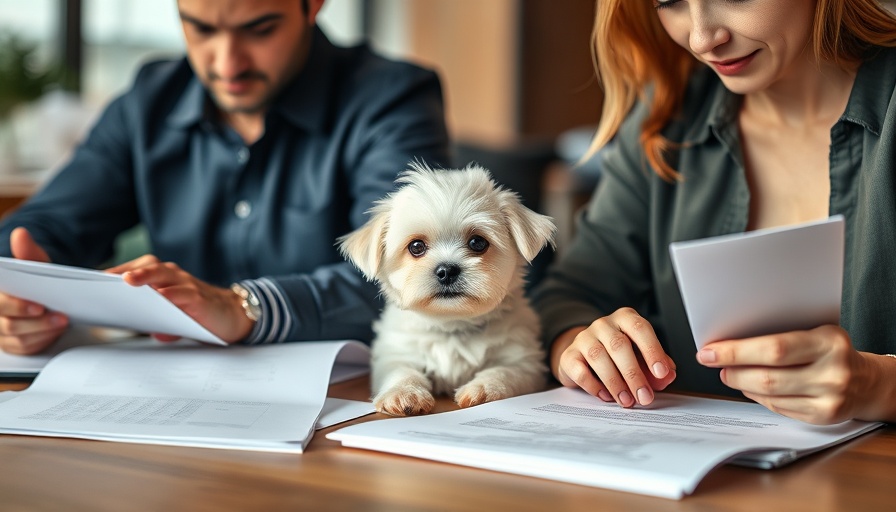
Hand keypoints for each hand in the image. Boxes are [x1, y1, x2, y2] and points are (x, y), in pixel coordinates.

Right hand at [0, 227, 68, 353]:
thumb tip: (21, 234)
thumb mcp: (37, 266)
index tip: (38, 307)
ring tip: (64, 322)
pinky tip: (56, 332)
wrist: (49, 296)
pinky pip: (26, 348)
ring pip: (18, 338)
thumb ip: (29, 253)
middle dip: (36, 322)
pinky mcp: (13, 345)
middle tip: (60, 317)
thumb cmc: (39, 281)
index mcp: (0, 292)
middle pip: (8, 324)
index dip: (17, 306)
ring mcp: (1, 332)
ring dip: (44, 332)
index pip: (1, 302)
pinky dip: (43, 340)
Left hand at [106, 255, 253, 343]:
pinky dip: (172, 295)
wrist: (234, 316)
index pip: (137, 270)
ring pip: (165, 275)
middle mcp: (175, 278)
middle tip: (107, 277)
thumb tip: (149, 331)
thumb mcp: (172, 318)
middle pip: (149, 266)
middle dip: (127, 270)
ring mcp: (188, 286)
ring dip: (146, 276)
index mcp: (165, 280)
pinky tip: (162, 299)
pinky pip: (184, 294)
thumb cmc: (198, 314)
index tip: (93, 279)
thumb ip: (156, 322)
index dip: (116, 272)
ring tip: (129, 282)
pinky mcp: (200, 299)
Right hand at [551, 307, 676, 407]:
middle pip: (619, 345)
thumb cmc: (618, 356)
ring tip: (627, 401)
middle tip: (645, 397)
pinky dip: (595, 386)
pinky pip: (580, 370)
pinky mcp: (569, 355)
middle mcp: (603, 324)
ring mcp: (583, 338)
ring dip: (616, 383)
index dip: (652, 350)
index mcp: (625, 319)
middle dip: (634, 374)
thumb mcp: (640, 357)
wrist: (584, 356)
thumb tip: (668, 376)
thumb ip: (656, 366)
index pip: (640, 328)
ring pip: (598, 357)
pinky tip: (606, 396)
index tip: (661, 373)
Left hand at [696, 325, 881, 423]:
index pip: (773, 348)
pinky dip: (758, 397)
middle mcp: (832, 371)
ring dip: (741, 384)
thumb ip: (781, 337)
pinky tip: (750, 387)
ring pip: (770, 395)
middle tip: (713, 363)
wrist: (868, 381)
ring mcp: (829, 398)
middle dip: (732, 370)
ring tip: (729, 374)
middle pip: (768, 376)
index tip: (709, 351)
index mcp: (828, 341)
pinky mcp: (823, 417)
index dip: (736, 352)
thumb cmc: (832, 351)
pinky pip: (779, 408)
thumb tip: (731, 341)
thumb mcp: (816, 332)